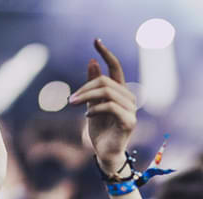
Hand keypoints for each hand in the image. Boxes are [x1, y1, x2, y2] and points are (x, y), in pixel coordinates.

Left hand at [68, 39, 136, 173]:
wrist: (105, 153)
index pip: (116, 68)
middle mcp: (129, 99)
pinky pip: (110, 106)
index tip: (96, 41)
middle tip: (70, 99)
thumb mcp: (92, 103)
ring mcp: (131, 110)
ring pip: (108, 92)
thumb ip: (93, 84)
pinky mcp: (129, 121)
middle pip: (106, 81)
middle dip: (86, 87)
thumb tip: (93, 61)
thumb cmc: (100, 130)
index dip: (107, 53)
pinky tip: (87, 115)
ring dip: (87, 96)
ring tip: (74, 104)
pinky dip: (95, 109)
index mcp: (121, 92)